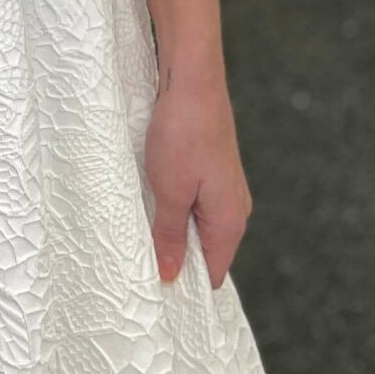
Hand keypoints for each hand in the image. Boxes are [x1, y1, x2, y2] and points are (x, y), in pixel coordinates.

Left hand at [144, 68, 251, 290]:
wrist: (193, 80)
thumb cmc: (183, 134)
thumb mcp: (170, 191)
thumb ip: (171, 236)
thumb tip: (172, 275)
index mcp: (230, 221)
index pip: (212, 273)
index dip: (185, 285)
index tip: (154, 293)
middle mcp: (234, 208)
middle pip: (206, 252)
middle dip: (176, 258)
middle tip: (140, 264)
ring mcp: (225, 188)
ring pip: (198, 226)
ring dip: (172, 231)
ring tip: (142, 234)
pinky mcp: (213, 170)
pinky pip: (195, 203)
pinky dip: (175, 209)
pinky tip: (152, 202)